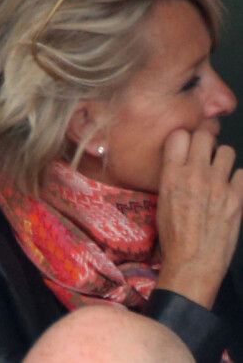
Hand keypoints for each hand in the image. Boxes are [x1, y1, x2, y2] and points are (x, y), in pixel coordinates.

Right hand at [156, 129, 242, 308]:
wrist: (193, 262)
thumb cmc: (173, 234)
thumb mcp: (162, 200)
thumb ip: (172, 175)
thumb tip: (180, 161)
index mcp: (172, 175)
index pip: (179, 135)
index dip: (184, 138)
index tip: (185, 146)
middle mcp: (195, 174)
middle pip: (205, 136)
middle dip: (205, 143)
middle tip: (204, 155)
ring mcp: (218, 185)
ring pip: (227, 151)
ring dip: (223, 159)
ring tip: (219, 172)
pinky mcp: (237, 198)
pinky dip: (237, 180)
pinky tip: (230, 190)